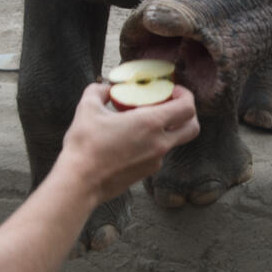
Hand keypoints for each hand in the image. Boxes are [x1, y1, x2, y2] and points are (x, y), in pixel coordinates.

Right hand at [57, 82, 198, 201]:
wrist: (80, 182)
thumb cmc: (85, 146)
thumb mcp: (87, 108)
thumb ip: (99, 91)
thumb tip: (106, 89)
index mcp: (151, 124)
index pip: (188, 108)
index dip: (185, 95)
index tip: (172, 91)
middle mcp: (160, 144)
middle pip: (192, 128)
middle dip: (187, 114)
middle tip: (168, 106)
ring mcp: (155, 161)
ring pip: (173, 142)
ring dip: (165, 129)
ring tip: (140, 122)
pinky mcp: (146, 173)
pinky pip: (157, 155)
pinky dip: (150, 144)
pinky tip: (129, 140)